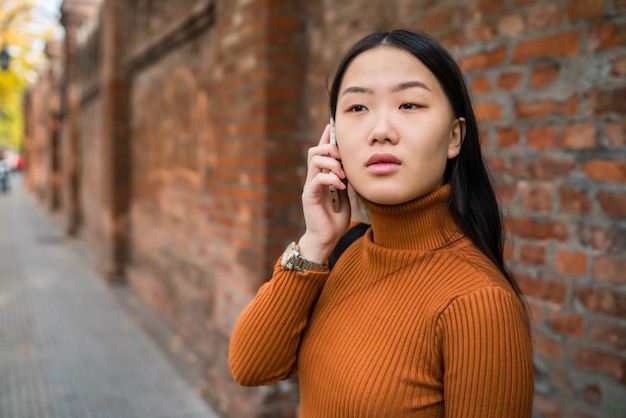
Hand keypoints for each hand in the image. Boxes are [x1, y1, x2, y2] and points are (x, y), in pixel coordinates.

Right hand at [298, 124, 350, 263]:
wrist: (326, 239)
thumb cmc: (335, 220)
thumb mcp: (345, 196)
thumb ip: (345, 180)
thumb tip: (352, 166)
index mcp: (321, 176)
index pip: (321, 151)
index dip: (325, 137)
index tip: (332, 125)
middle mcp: (313, 178)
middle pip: (314, 150)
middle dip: (329, 148)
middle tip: (342, 158)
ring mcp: (310, 186)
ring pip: (315, 160)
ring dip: (331, 163)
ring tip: (342, 174)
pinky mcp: (309, 196)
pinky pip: (317, 178)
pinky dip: (331, 179)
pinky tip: (341, 187)